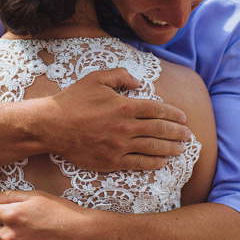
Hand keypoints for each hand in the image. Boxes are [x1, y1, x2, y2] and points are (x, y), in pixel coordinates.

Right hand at [41, 68, 189, 171]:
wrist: (51, 125)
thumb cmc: (73, 100)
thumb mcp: (95, 78)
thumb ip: (120, 76)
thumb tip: (139, 82)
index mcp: (124, 105)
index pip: (157, 110)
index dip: (173, 114)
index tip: (183, 118)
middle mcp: (125, 127)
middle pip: (160, 130)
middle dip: (177, 133)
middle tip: (188, 135)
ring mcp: (119, 146)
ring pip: (152, 148)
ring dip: (170, 149)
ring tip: (181, 149)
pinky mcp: (110, 161)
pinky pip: (138, 163)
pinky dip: (153, 163)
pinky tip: (163, 162)